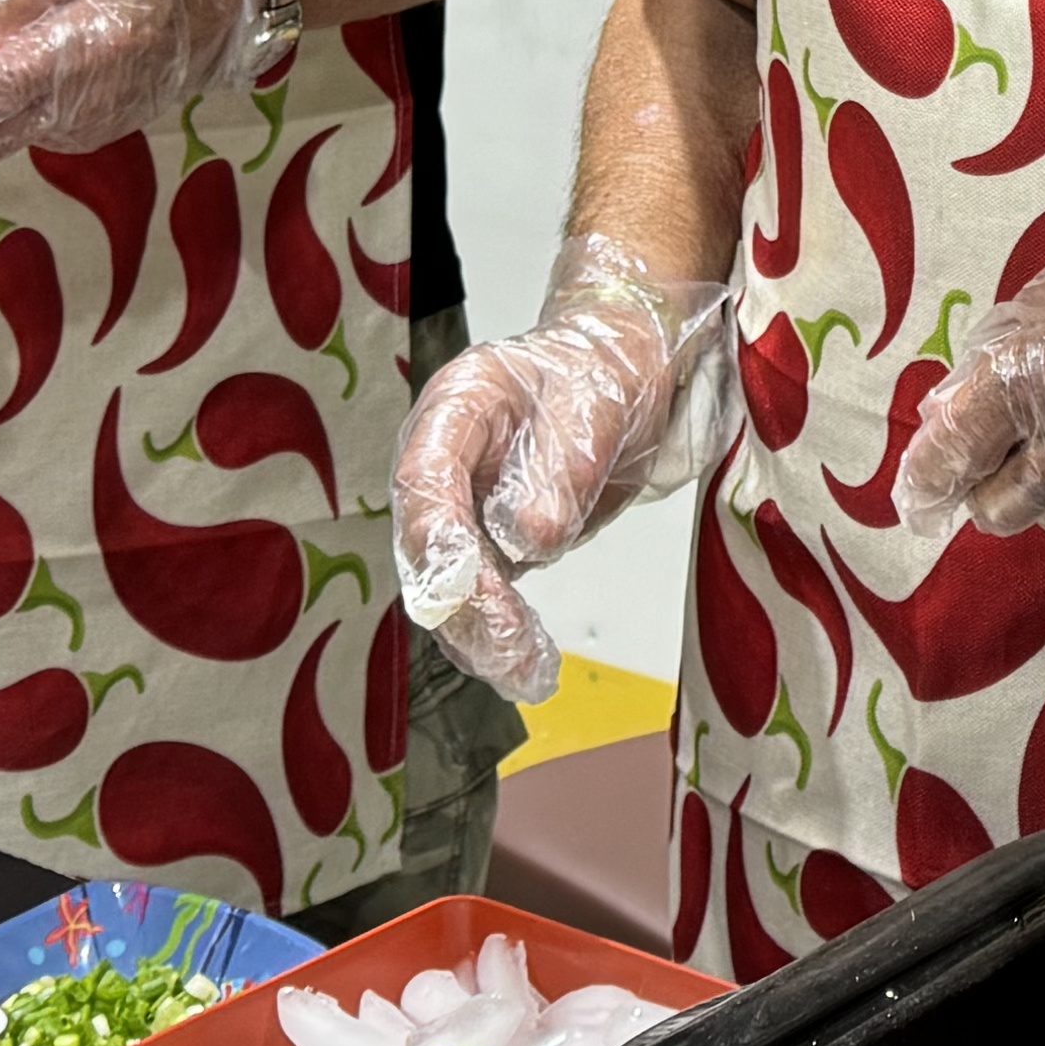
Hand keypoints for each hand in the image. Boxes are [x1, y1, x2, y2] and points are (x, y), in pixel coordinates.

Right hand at [391, 241, 724, 703]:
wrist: (619, 372)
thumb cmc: (602, 372)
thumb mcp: (594, 403)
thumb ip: (561, 465)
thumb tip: (526, 538)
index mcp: (456, 408)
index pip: (425, 480)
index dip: (441, 540)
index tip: (474, 589)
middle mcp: (442, 464)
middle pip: (426, 546)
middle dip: (464, 606)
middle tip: (511, 651)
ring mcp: (459, 508)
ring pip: (447, 586)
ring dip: (480, 636)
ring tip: (528, 673)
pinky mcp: (486, 545)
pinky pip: (480, 598)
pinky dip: (500, 636)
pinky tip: (529, 666)